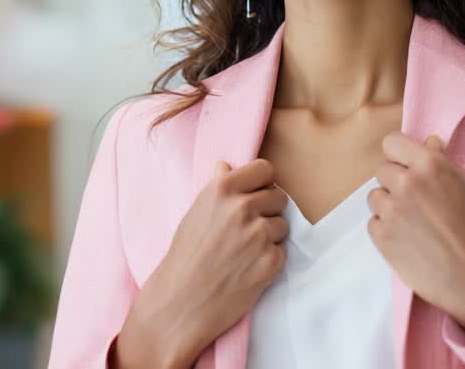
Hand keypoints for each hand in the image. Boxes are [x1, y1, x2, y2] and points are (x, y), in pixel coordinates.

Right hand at [121, 159, 288, 365]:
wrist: (182, 300)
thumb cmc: (185, 255)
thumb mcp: (195, 212)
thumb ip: (216, 187)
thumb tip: (225, 165)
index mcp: (223, 189)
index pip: (265, 169)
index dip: (262, 183)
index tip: (256, 194)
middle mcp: (243, 207)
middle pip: (278, 196)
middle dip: (268, 211)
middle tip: (248, 229)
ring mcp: (259, 234)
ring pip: (282, 224)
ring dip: (270, 236)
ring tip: (245, 251)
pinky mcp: (271, 260)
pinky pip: (282, 250)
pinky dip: (270, 259)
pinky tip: (248, 267)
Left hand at [366, 133, 464, 341]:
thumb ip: (442, 165)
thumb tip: (429, 143)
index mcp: (430, 165)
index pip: (392, 143)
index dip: (401, 156)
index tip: (409, 167)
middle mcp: (406, 183)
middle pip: (382, 170)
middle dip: (396, 182)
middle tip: (418, 202)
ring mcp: (391, 210)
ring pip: (375, 197)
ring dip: (389, 206)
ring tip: (414, 224)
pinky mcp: (381, 236)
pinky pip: (373, 222)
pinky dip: (386, 229)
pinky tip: (408, 240)